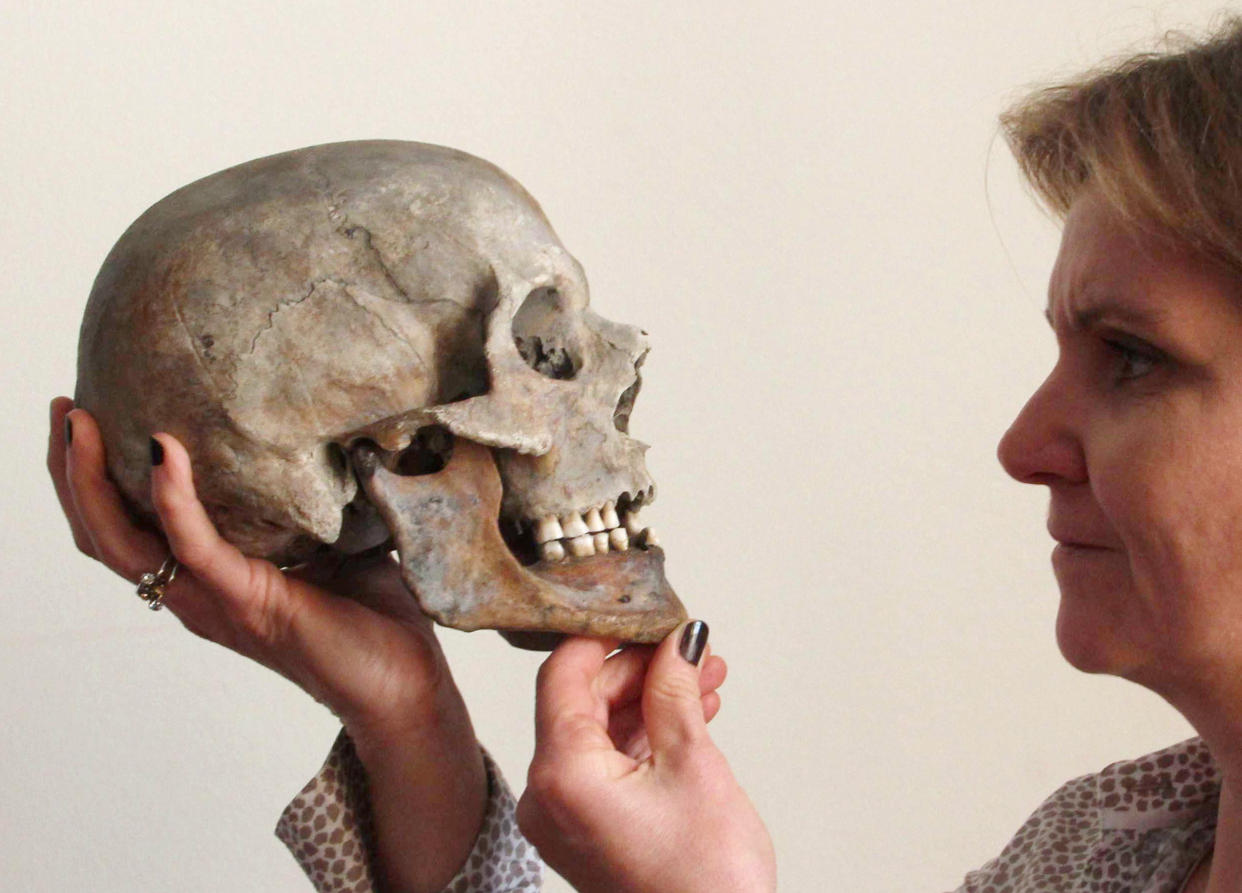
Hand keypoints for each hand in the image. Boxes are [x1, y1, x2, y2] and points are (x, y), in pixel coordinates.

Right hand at [48, 397, 483, 892]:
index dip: (98, 480)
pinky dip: (173, 500)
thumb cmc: (375, 620)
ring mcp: (217, 603)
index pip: (131, 530)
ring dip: (92, 480)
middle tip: (64, 409)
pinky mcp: (248, 603)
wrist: (406, 688)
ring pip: (123, 543)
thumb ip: (318, 499)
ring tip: (78, 422)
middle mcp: (198, 595)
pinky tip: (163, 454)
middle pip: (105, 534)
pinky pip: (194, 548)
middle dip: (73, 471)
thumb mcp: (339, 542)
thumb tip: (340, 434)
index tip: (86, 418)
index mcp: (213, 580)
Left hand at [518, 624, 776, 892]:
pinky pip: (606, 764)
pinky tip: (690, 715)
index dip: (605, 635)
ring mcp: (563, 817)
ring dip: (649, 700)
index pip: (563, 674)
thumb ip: (675, 692)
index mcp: (560, 775)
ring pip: (598, 730)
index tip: (643, 613)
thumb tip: (678, 643)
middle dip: (640, 669)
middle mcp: (546, 796)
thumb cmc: (705, 884)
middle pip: (581, 699)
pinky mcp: (586, 830)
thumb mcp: (694, 765)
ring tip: (705, 678)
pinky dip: (644, 736)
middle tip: (690, 648)